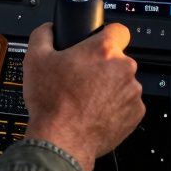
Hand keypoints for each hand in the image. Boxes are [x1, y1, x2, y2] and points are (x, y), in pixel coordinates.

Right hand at [22, 21, 144, 170]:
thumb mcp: (34, 59)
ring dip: (109, 87)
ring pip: (122, 83)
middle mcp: (123, 69)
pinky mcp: (135, 115)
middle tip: (81, 78)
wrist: (61, 141)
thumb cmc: (52, 102)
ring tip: (85, 98)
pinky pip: (127, 104)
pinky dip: (114, 107)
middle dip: (102, 66)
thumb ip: (43, 34)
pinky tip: (94, 112)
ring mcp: (132, 93)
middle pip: (117, 60)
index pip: (119, 30)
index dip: (106, 35)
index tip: (98, 44)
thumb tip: (49, 30)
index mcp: (103, 50)